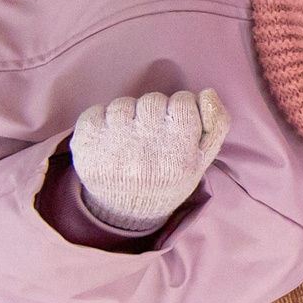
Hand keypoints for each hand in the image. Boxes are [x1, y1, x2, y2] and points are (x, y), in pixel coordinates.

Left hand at [69, 88, 230, 235]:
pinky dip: (101, 118)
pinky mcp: (85, 150)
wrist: (127, 210)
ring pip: (123, 104)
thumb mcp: (203, 159)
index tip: (176, 122)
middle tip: (153, 130)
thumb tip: (207, 93)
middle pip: (152, 101)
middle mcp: (144, 155)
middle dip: (155, 111)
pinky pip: (93, 112)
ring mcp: (111, 152)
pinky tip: (110, 136)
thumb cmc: (170, 178)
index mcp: (177, 158)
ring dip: (128, 114)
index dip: (181, 107)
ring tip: (131, 134)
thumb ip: (217, 124)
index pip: (182, 102)